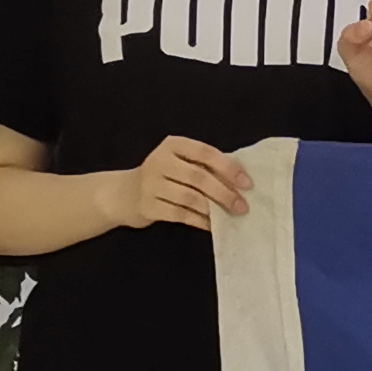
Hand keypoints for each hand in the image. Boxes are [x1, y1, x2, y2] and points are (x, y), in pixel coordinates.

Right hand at [105, 135, 250, 230]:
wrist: (123, 194)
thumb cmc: (164, 176)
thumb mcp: (180, 162)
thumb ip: (204, 166)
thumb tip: (240, 182)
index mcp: (173, 145)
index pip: (205, 152)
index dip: (229, 167)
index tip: (247, 183)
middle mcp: (159, 161)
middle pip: (198, 177)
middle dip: (224, 193)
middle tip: (243, 206)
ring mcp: (150, 184)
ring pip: (190, 198)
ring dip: (213, 209)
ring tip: (230, 216)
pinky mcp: (147, 206)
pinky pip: (180, 215)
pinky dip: (199, 221)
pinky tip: (212, 225)